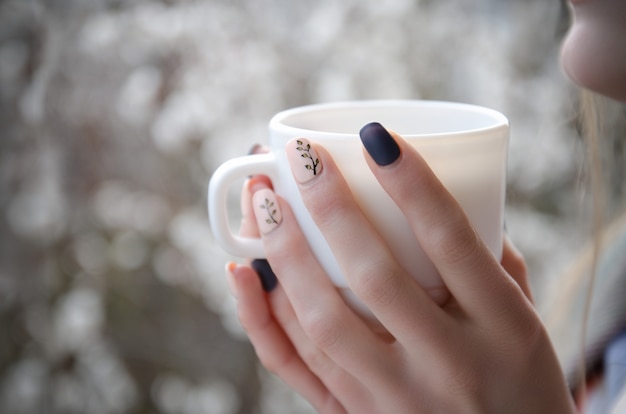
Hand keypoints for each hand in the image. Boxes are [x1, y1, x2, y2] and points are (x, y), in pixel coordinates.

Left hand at [228, 129, 574, 412]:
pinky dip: (261, 317)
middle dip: (330, 209)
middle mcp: (446, 364)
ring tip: (263, 201)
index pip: (451, 241)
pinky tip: (243, 270)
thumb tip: (439, 198)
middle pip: (375, 276)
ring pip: (322, 321)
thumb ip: (490, 260)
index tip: (374, 138)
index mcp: (504, 329)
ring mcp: (395, 397)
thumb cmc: (524, 381)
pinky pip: (296, 368)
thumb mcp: (529, 319)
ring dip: (284, 254)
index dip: (411, 183)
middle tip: (300, 160)